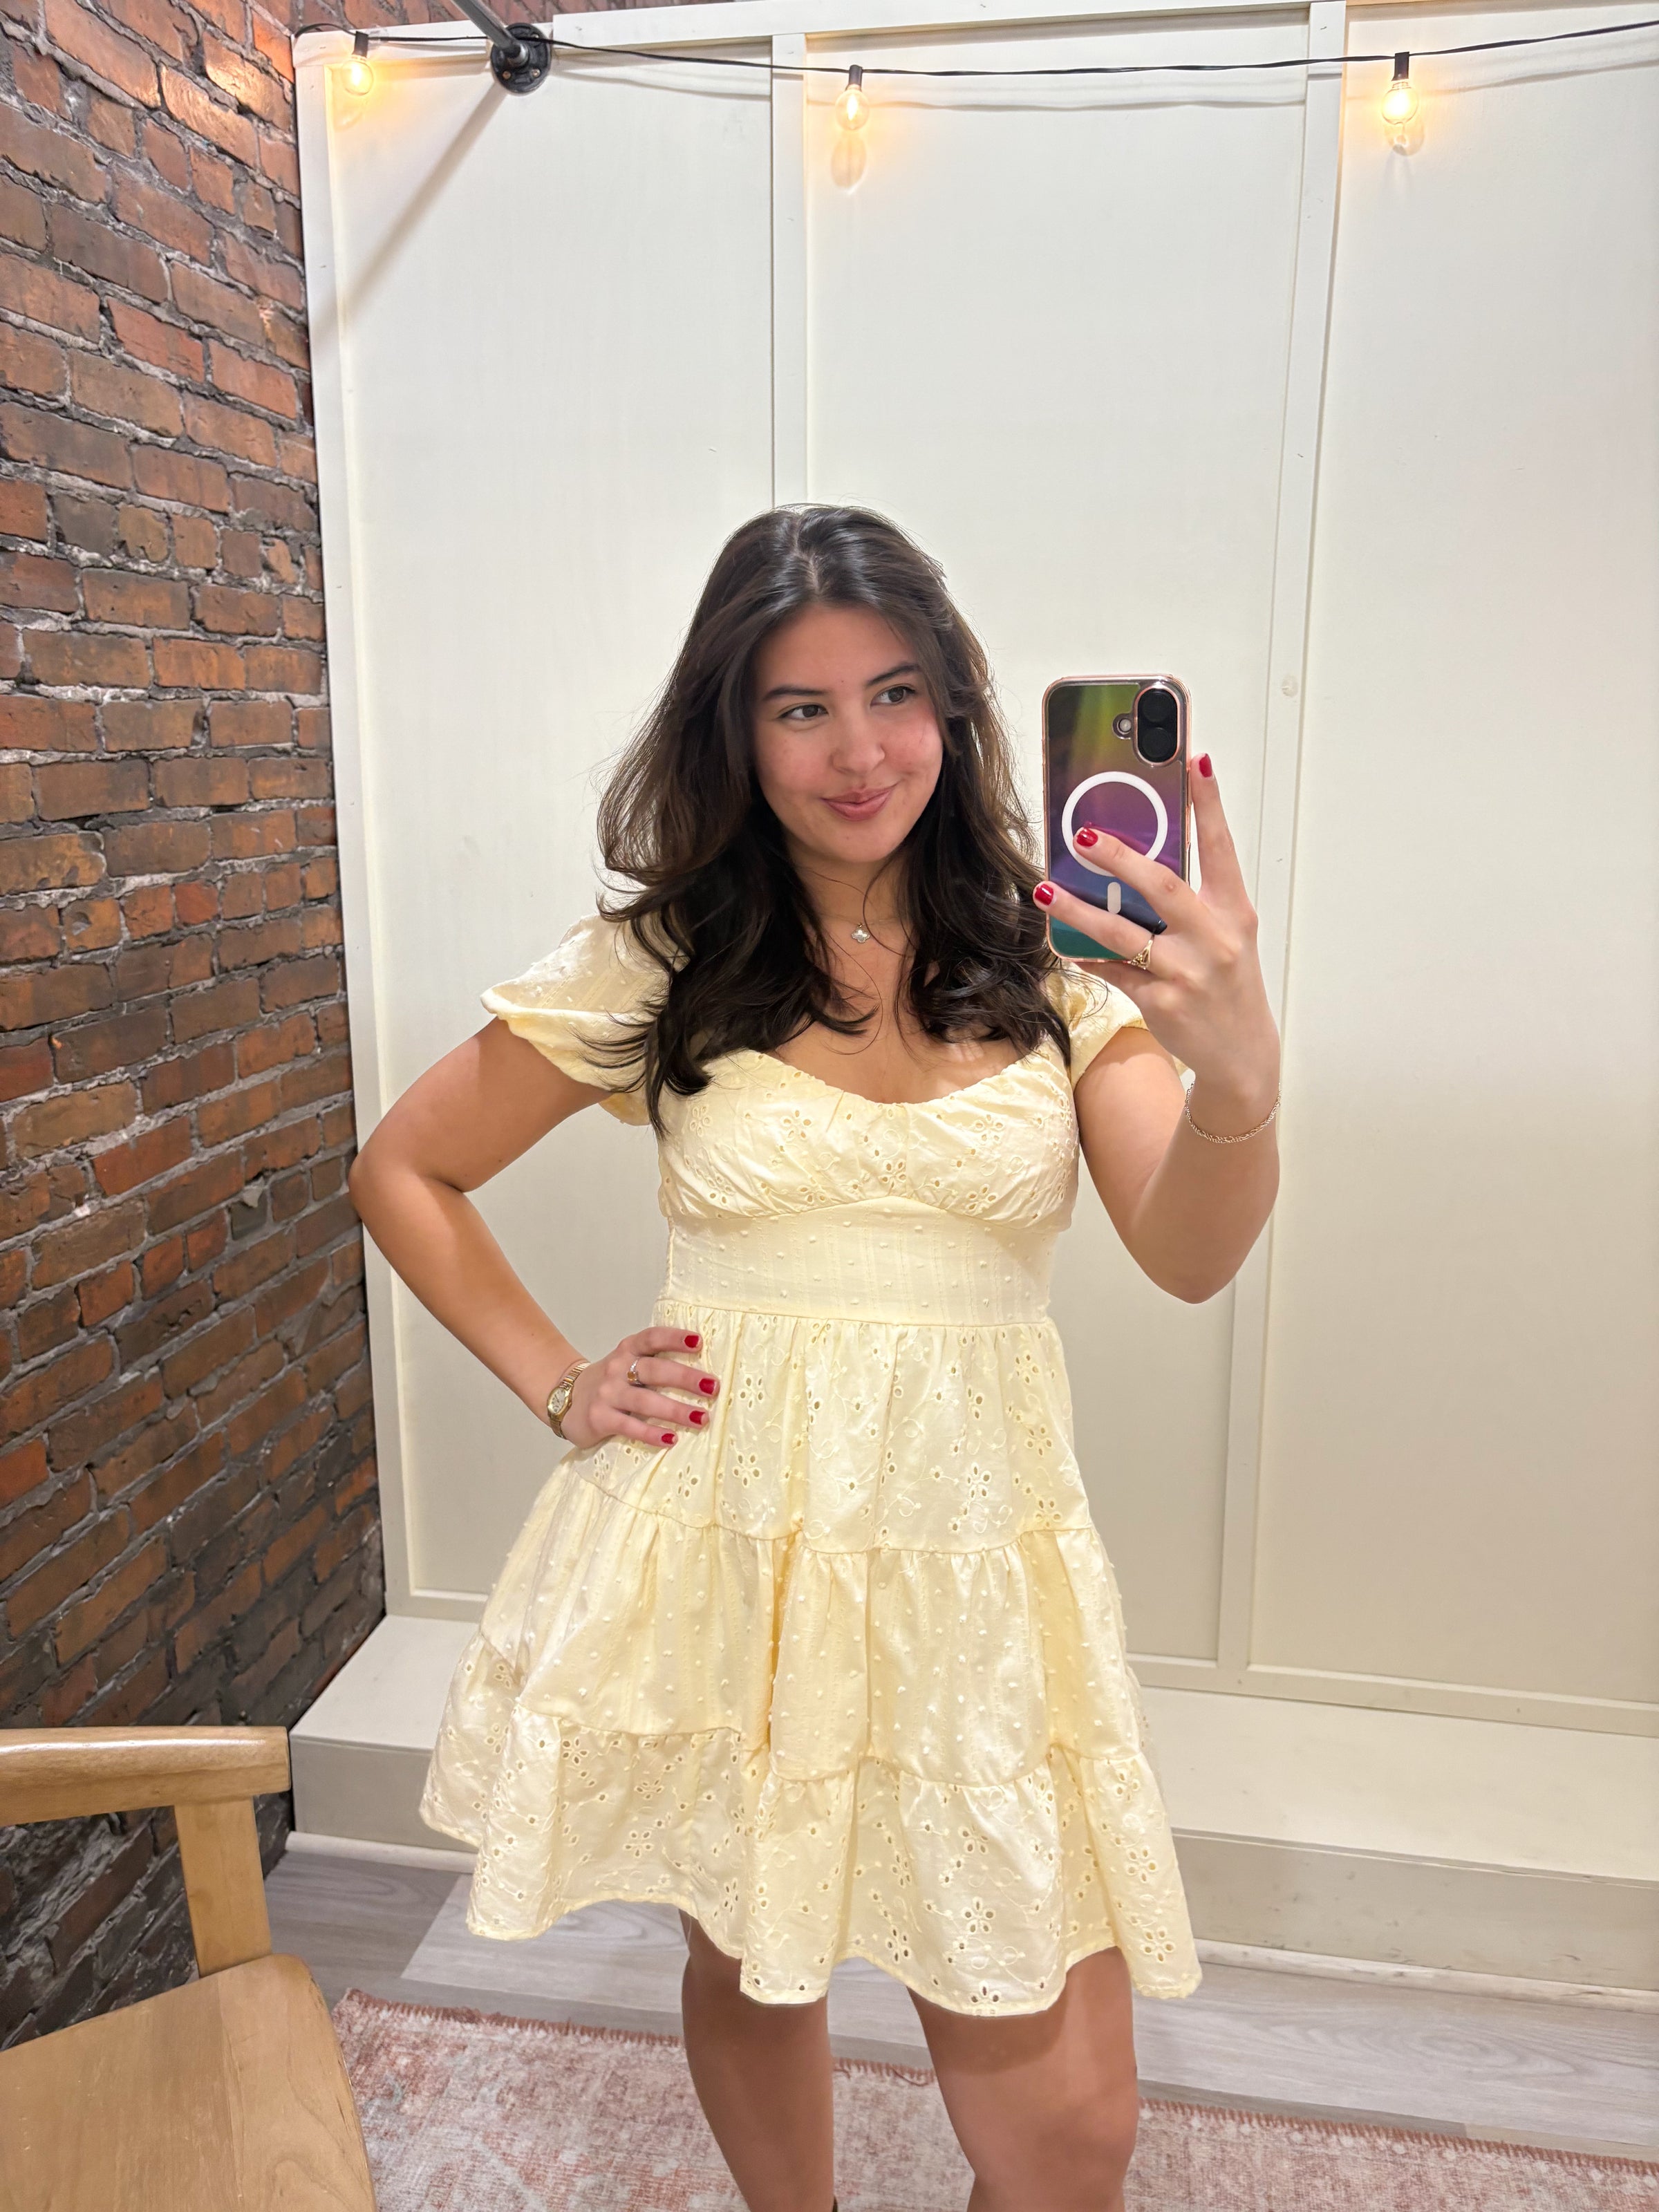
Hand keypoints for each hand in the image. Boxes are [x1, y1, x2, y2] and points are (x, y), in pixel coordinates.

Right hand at [559, 1326, 718, 1449]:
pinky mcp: (600, 1418)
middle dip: (685, 1378)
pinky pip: (630, 1427)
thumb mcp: (627, 1363)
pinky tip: (671, 1438)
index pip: (651, 1338)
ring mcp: (607, 1394)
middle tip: (712, 1387)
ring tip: (701, 1418)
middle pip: (654, 1370)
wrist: (565, 1398)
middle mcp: (617, 1368)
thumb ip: (654, 1362)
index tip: (698, 1341)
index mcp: (628, 1350)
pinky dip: (652, 1433)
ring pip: (645, 1401)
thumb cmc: (610, 1381)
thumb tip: (701, 1372)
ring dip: (675, 1410)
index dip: (674, 1338)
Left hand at [1034, 753, 1279, 1106]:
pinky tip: (1063, 943)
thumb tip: (1137, 861)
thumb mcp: (1226, 935)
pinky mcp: (1160, 1002)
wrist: (1242, 1054)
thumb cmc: (1228, 983)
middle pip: (1162, 886)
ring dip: (1080, 910)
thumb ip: (1193, 899)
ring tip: (1047, 889)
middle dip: (1120, 857)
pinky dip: (1085, 956)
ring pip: (1124, 933)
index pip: (1220, 846)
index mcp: (1233, 911)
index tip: (1194, 758)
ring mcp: (1186, 972)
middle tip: (1084, 834)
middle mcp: (1214, 938)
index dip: (1208, 802)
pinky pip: (1112, 971)